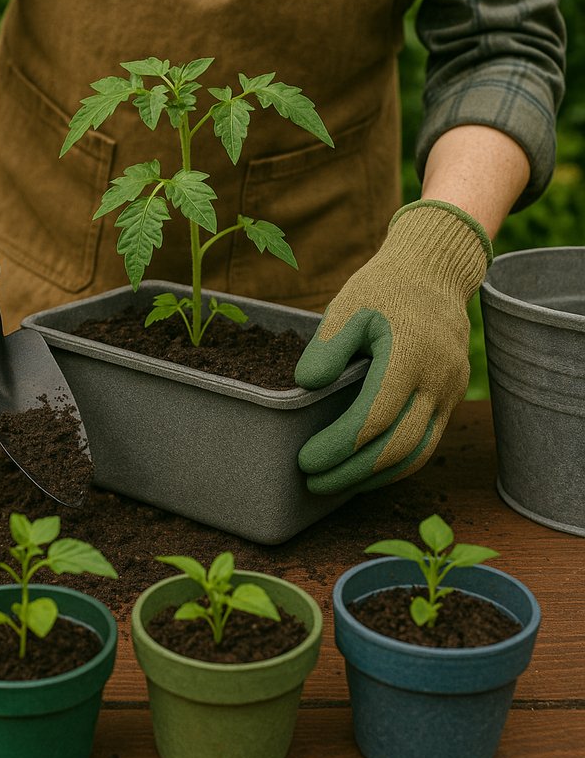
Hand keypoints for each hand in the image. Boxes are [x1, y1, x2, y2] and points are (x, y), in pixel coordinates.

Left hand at [295, 200, 490, 493]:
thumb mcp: (348, 305)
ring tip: (334, 486)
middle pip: (397, 445)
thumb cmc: (384, 288)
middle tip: (313, 483)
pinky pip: (428, 442)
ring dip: (375, 476)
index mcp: (410, 354)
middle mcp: (437, 378)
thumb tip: (307, 385)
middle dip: (352, 471)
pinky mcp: (451, 397)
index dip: (339, 445)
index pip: (375, 418)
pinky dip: (396, 463)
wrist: (435, 271)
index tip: (306, 460)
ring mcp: (450, 390)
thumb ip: (328, 346)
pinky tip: (364, 471)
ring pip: (418, 452)